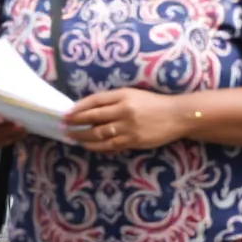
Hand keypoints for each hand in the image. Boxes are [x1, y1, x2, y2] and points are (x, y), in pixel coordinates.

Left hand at [64, 88, 187, 152]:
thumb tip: (90, 109)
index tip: (67, 112)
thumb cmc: (155, 104)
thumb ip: (114, 100)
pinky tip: (89, 146)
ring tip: (72, 137)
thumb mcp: (135, 95)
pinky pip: (109, 145)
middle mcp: (124, 110)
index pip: (95, 100)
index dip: (79, 107)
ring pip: (98, 134)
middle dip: (75, 122)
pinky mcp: (133, 140)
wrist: (177, 115)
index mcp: (124, 95)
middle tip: (63, 126)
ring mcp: (128, 127)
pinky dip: (96, 146)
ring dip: (82, 136)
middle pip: (93, 117)